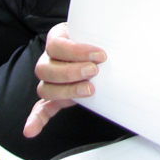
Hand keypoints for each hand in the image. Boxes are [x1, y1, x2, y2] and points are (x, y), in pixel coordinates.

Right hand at [23, 23, 105, 137]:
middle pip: (46, 68)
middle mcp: (49, 59)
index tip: (100, 55)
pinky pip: (40, 108)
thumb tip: (128, 29)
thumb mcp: (98, 28)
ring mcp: (50, 80)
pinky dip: (36, 119)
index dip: (76, 51)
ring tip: (90, 90)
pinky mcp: (54, 97)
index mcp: (57, 38)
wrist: (98, 45)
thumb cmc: (97, 36)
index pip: (56, 45)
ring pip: (46, 88)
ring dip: (66, 91)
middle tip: (95, 71)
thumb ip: (105, 29)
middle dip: (72, 71)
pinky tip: (31, 130)